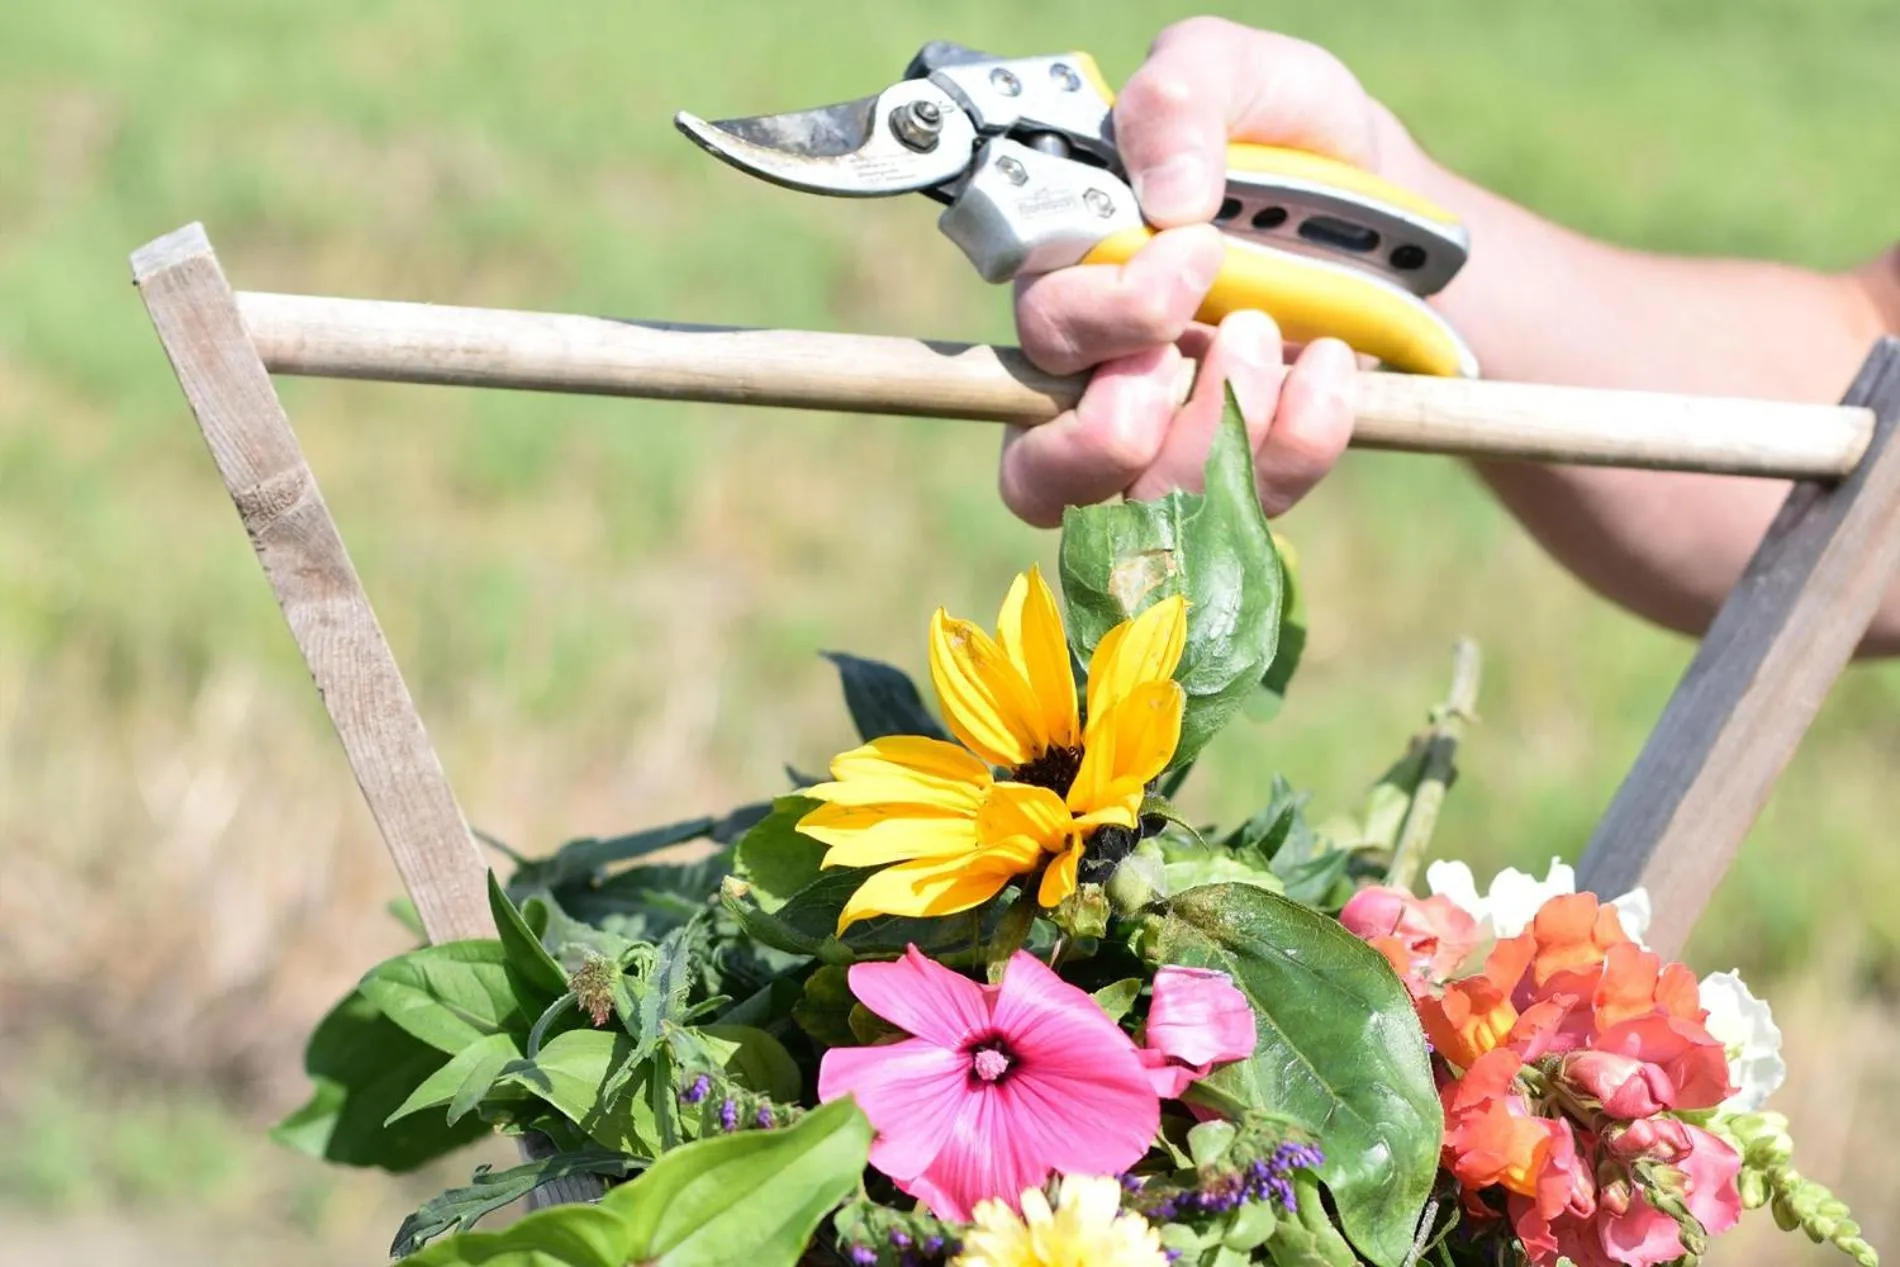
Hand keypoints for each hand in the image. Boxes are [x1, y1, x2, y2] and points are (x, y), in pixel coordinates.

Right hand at [998, 18, 1417, 526]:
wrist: (1400, 218)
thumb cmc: (1291, 146)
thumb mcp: (1242, 77)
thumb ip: (1180, 95)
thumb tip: (1168, 192)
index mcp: (1072, 279)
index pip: (1033, 342)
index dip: (1094, 321)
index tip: (1194, 252)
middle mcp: (1093, 381)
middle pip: (1040, 469)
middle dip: (1119, 420)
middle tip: (1229, 332)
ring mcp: (1166, 445)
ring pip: (1136, 514)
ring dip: (1216, 436)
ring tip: (1276, 341)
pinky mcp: (1238, 483)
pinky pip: (1242, 514)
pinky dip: (1297, 444)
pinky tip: (1333, 369)